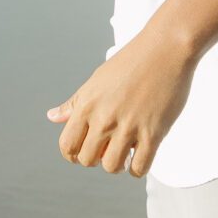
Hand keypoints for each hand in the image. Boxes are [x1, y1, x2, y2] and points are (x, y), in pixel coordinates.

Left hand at [46, 22, 195, 176]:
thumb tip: (52, 117)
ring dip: (117, 165)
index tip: (84, 151)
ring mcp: (129, 126)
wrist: (165, 49)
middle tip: (107, 149)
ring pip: (112, 167)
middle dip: (96, 159)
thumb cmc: (131, 62)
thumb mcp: (96, 80)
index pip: (67, 145)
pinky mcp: (153, 133)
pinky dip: (138, 168)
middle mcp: (104, 118)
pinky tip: (140, 156)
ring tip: (124, 154)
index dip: (73, 154)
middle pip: (88, 159)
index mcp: (87, 105)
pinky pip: (140, 167)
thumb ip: (74, 103)